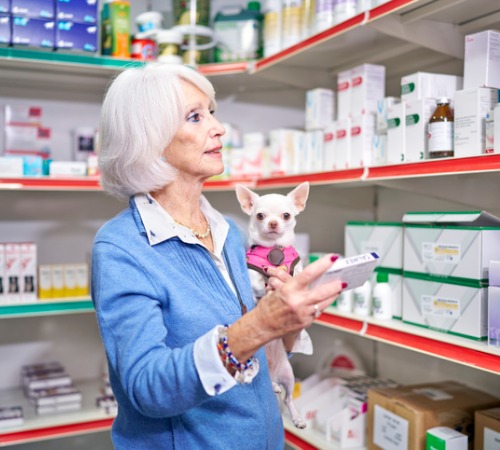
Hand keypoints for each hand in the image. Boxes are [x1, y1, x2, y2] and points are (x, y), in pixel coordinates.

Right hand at [226, 254, 343, 362]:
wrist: (262, 326)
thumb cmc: (267, 307)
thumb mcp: (277, 290)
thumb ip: (292, 282)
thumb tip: (307, 275)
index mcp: (289, 291)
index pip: (309, 274)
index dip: (322, 264)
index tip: (332, 258)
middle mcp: (298, 303)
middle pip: (322, 292)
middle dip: (335, 285)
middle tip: (343, 279)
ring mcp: (303, 314)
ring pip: (324, 303)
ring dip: (333, 295)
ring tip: (338, 288)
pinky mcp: (306, 323)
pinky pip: (318, 311)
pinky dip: (322, 304)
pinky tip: (324, 300)